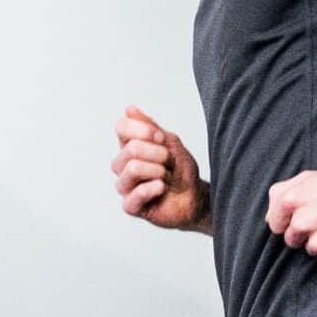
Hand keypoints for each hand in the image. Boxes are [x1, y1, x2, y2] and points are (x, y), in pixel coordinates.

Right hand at [113, 106, 207, 231]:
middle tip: (169, 163)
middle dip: (158, 154)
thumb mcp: (170, 143)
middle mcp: (122, 165)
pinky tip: (162, 188)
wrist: (194, 197)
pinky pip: (136, 193)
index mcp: (129, 147)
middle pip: (131, 149)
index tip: (162, 139)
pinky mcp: (130, 206)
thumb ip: (150, 127)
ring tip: (167, 177)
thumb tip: (129, 110)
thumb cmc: (181, 171)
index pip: (122, 128)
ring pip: (132, 168)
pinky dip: (155, 188)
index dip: (144, 130)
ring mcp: (125, 186)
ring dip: (158, 170)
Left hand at [265, 161, 316, 268]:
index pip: (276, 225)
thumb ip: (282, 194)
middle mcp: (302, 221)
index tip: (305, 215)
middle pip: (292, 240)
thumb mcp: (309, 178)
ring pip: (310, 250)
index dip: (289, 221)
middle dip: (305, 233)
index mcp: (292, 200)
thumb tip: (271, 218)